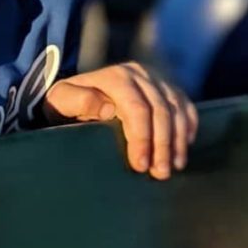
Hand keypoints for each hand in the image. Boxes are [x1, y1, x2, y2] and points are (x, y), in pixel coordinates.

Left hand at [43, 62, 197, 179]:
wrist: (75, 95)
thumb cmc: (66, 103)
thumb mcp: (61, 101)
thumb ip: (78, 101)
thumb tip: (109, 108)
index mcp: (114, 76)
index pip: (137, 108)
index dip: (141, 138)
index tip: (140, 165)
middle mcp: (138, 73)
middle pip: (160, 111)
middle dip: (162, 145)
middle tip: (160, 174)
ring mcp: (156, 79)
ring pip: (176, 110)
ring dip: (177, 142)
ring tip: (172, 167)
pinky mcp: (167, 88)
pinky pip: (185, 108)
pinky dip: (187, 129)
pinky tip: (181, 151)